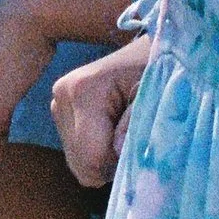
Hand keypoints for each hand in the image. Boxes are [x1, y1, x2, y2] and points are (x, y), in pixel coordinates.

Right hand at [51, 37, 150, 187]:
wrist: (150, 51)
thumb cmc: (161, 70)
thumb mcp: (158, 96)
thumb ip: (138, 124)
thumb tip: (118, 152)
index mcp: (83, 90)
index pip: (90, 156)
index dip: (117, 167)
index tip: (141, 152)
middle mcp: (62, 95)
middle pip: (79, 162)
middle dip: (110, 164)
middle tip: (135, 143)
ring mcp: (57, 102)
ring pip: (76, 160)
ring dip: (103, 158)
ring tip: (125, 133)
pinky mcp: (59, 109)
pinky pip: (75, 150)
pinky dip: (96, 151)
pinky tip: (113, 132)